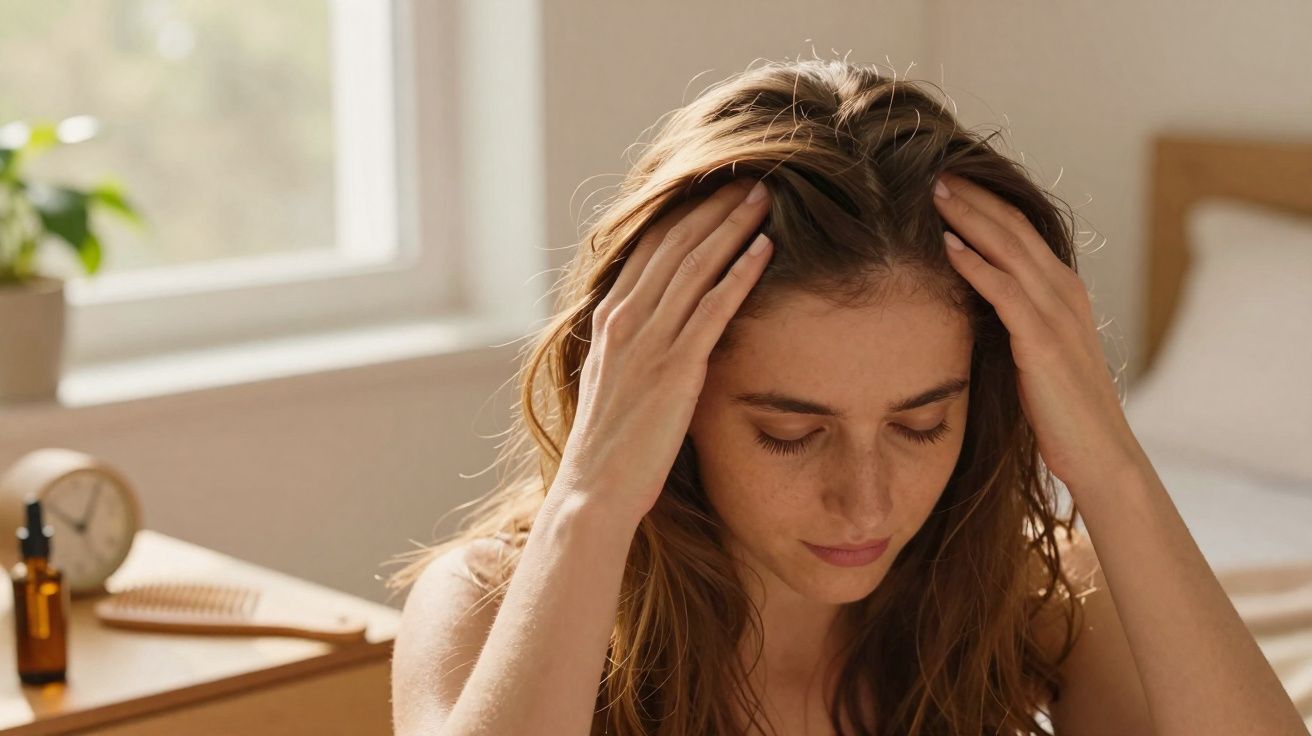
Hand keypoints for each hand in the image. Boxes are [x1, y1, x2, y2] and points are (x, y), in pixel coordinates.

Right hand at [550, 178, 773, 526]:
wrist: (594, 490)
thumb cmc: (609, 445)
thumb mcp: (614, 381)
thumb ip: (635, 346)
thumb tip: (661, 327)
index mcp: (609, 318)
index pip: (648, 247)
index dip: (684, 212)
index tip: (713, 187)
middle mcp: (625, 320)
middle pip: (675, 243)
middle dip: (713, 205)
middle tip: (748, 176)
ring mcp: (649, 342)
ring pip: (696, 265)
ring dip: (733, 225)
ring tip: (764, 197)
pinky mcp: (676, 369)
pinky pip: (714, 308)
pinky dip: (741, 273)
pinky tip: (766, 250)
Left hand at [933, 172, 1140, 489]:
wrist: (1100, 455)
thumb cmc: (1061, 408)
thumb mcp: (1035, 348)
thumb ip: (1012, 317)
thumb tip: (967, 296)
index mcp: (1063, 289)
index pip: (1021, 229)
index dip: (985, 200)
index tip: (949, 179)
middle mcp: (1064, 292)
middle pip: (1013, 228)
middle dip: (973, 197)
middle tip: (934, 169)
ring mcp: (1057, 315)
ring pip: (1009, 250)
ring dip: (969, 218)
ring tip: (933, 193)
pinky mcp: (1043, 343)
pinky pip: (1006, 293)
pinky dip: (976, 266)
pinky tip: (948, 247)